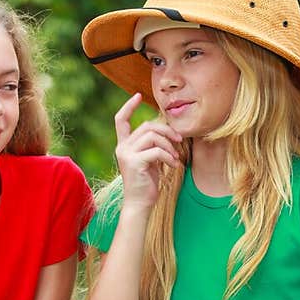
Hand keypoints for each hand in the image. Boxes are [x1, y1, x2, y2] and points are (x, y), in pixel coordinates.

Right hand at [114, 93, 181, 208]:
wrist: (140, 204)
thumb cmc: (147, 183)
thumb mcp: (150, 160)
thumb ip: (152, 145)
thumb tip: (167, 130)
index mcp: (124, 145)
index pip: (120, 120)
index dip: (129, 106)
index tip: (137, 96)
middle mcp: (122, 147)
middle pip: (147, 126)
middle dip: (166, 131)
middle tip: (179, 140)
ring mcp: (126, 154)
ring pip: (152, 136)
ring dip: (169, 145)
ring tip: (176, 157)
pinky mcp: (134, 162)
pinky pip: (156, 151)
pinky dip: (169, 157)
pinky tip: (174, 166)